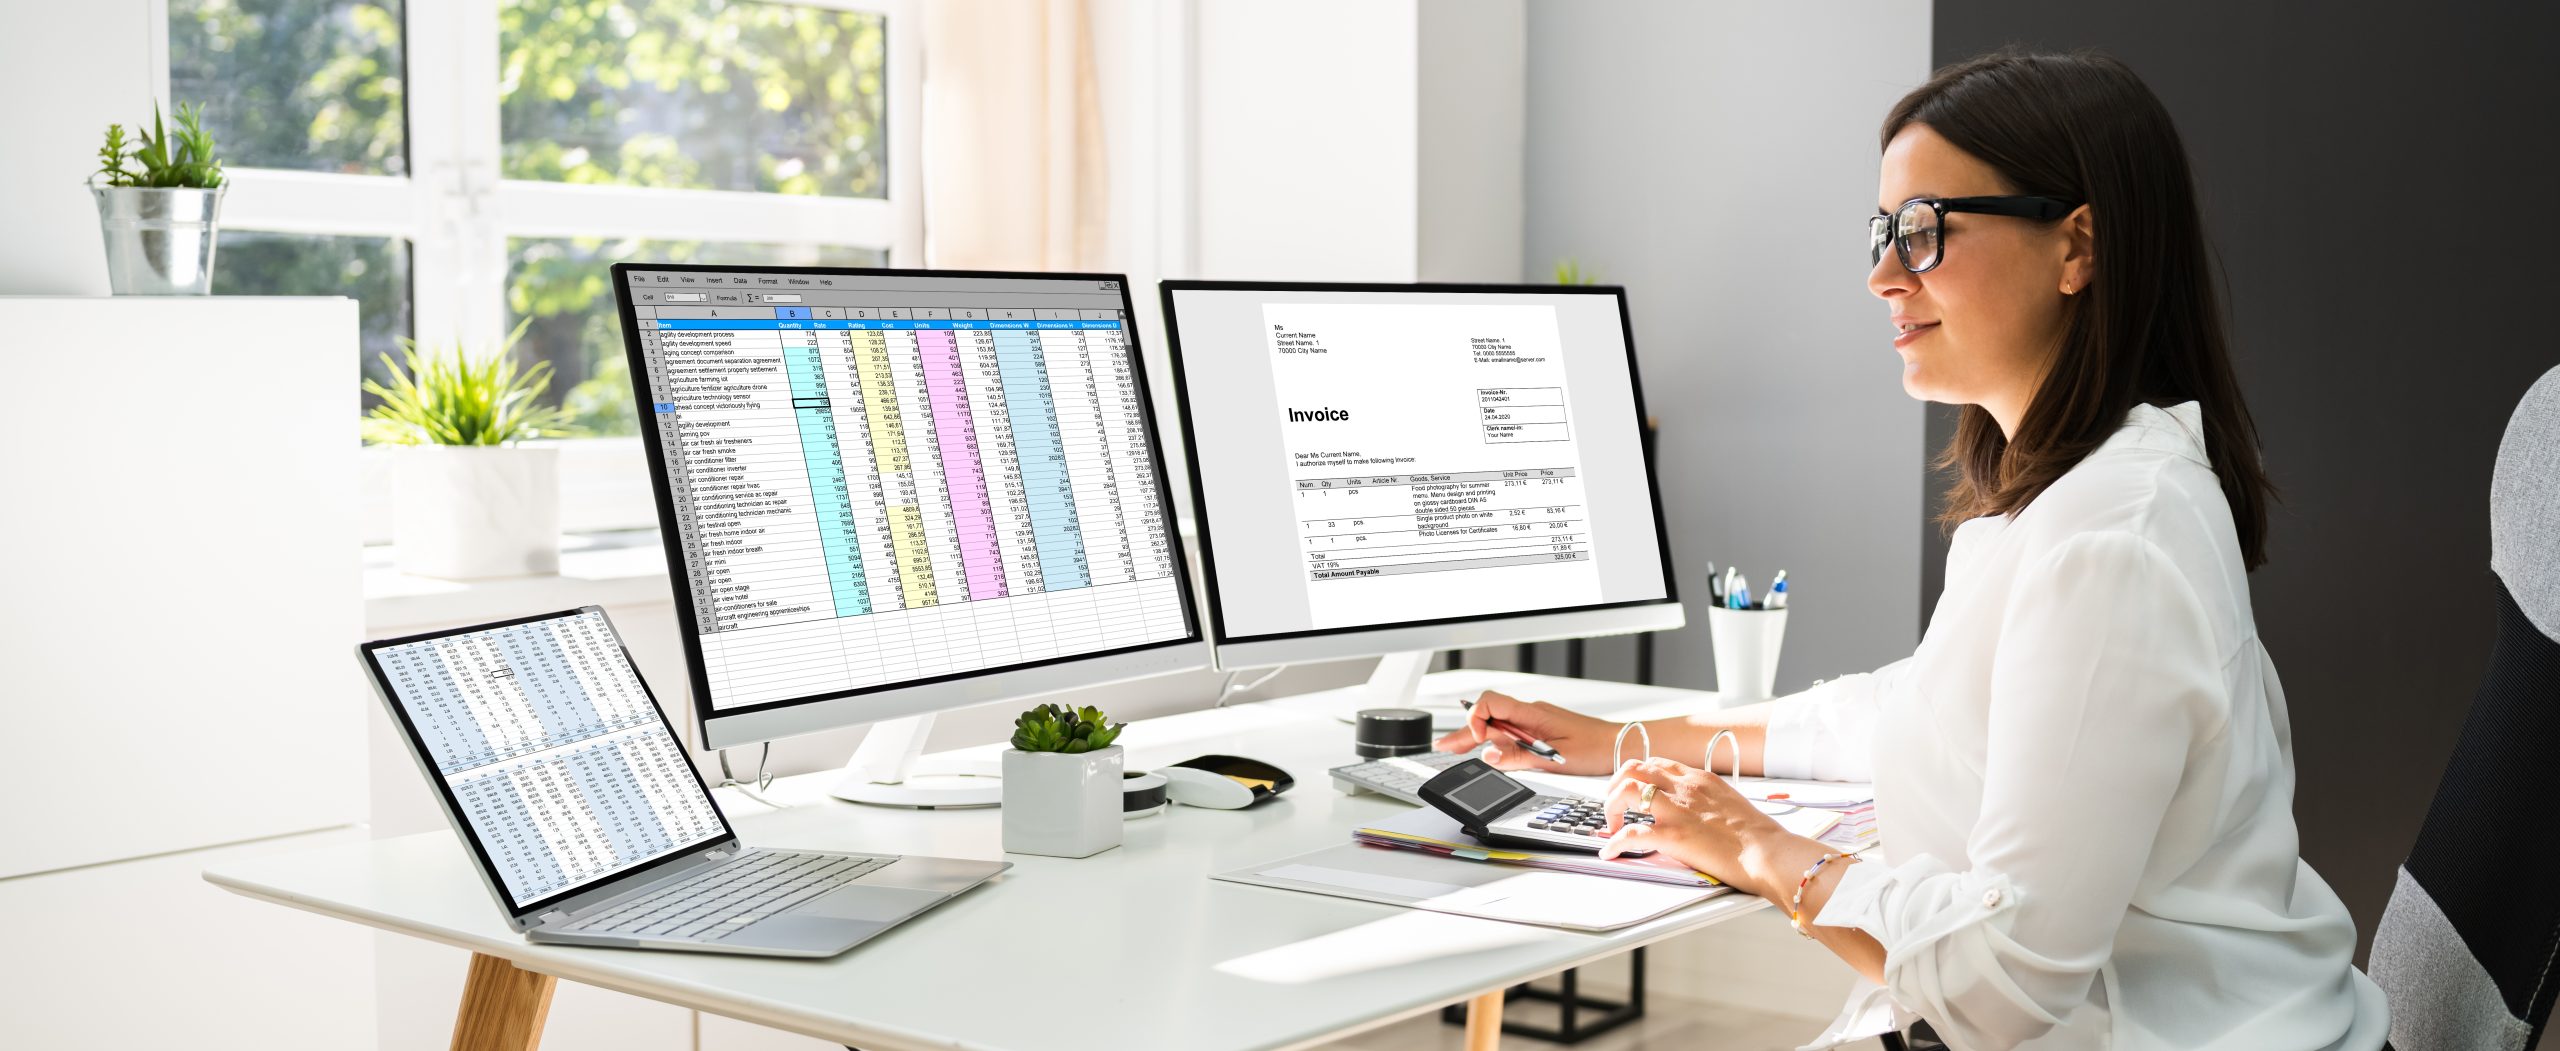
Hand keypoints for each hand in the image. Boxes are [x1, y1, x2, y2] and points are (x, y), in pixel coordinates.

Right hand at [1430, 690, 1618, 774]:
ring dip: (1476, 735)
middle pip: (1487, 715)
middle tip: (1444, 747)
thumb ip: (1517, 757)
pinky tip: (1486, 748)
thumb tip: (1486, 755)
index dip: (1475, 719)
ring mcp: (1533, 719)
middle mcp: (1529, 712)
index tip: (1477, 742)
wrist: (1618, 744)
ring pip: (1497, 723)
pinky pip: (1510, 729)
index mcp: (1531, 713)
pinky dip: (1494, 738)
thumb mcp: (1552, 759)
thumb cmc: (1593, 749)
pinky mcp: (1539, 728)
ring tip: (1455, 748)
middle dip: (1465, 731)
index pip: (1490, 703)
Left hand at [1597, 757, 1825, 900]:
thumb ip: (1709, 801)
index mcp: (1700, 779)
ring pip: (1626, 790)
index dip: (1637, 776)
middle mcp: (1685, 788)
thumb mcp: (1732, 803)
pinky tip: (1610, 852)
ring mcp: (1677, 810)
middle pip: (1634, 768)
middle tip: (1615, 806)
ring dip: (1610, 807)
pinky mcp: (1673, 836)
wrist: (1770, 853)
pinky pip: (1631, 834)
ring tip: (1612, 825)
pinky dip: (1614, 843)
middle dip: (1616, 785)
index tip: (1631, 792)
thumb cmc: (1759, 837)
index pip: (1657, 764)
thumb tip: (1697, 812)